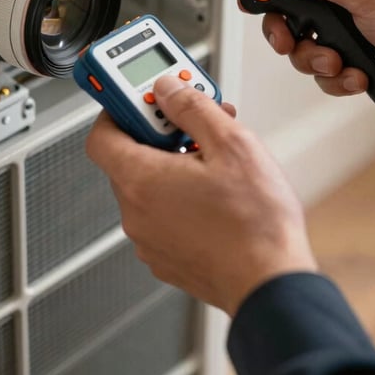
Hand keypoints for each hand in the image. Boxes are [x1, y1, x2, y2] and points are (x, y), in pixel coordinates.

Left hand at [86, 76, 316, 315]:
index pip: (102, 135)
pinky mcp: (168, 257)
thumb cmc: (255, 223)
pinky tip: (215, 191)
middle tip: (195, 122)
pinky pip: (163, 213)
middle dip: (161, 133)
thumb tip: (167, 88)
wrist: (272, 286)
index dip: (118, 109)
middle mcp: (136, 213)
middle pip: (130, 157)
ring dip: (174, 163)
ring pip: (150, 186)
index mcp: (141, 181)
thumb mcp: (231, 143)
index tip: (140, 96)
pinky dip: (180, 195)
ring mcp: (150, 240)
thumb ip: (192, 108)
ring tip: (215, 157)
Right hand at [261, 0, 374, 121]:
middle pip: (294, 6)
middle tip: (287, 42)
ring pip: (307, 43)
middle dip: (289, 30)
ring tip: (339, 63)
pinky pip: (328, 69)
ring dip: (316, 59)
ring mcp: (355, 25)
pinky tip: (358, 77)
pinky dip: (338, 77)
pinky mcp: (360, 56)